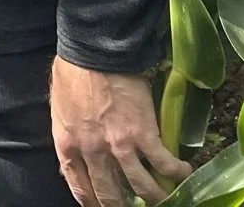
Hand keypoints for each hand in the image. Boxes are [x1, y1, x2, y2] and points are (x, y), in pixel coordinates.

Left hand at [50, 58, 189, 204]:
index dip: (90, 200)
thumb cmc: (74, 71)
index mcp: (67, 143)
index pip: (77, 184)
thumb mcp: (60, 106)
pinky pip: (163, 163)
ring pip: (140, 186)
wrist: (95, 52)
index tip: (98, 206)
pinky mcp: (143, 135)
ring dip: (154, 197)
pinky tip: (184, 173)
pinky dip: (176, 172)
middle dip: (120, 206)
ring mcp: (119, 146)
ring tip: (163, 201)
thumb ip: (68, 132)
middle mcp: (92, 151)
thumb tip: (75, 149)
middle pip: (108, 193)